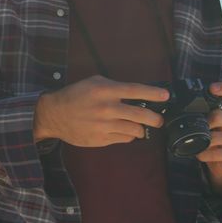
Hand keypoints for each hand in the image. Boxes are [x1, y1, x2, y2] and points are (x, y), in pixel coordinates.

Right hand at [34, 75, 168, 146]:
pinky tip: (122, 130)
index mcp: (105, 90)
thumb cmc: (75, 95)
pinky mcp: (101, 140)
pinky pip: (124, 139)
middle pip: (141, 115)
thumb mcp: (94, 82)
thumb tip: (137, 94)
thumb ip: (115, 87)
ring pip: (135, 130)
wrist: (54, 115)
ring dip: (140, 128)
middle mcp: (107, 108)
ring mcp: (104, 126)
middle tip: (158, 120)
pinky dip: (127, 135)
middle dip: (155, 119)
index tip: (166, 96)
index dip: (153, 93)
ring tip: (138, 126)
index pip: (135, 91)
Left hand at [198, 82, 221, 193]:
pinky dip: (205, 154)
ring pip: (216, 136)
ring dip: (203, 142)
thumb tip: (172, 107)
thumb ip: (199, 115)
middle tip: (196, 129)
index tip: (211, 88)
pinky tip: (201, 154)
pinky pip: (218, 153)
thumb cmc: (213, 140)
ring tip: (197, 144)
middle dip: (203, 123)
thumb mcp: (207, 125)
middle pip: (219, 115)